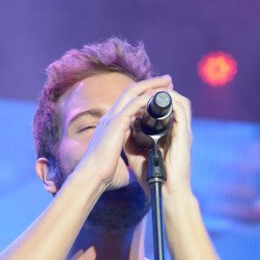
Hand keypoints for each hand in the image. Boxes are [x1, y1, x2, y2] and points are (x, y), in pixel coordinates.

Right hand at [77, 75, 172, 191]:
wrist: (92, 178)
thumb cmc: (104, 175)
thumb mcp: (118, 163)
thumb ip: (126, 160)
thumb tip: (133, 168)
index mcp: (111, 126)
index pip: (128, 103)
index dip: (143, 96)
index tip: (158, 95)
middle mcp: (110, 118)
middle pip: (131, 92)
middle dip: (150, 84)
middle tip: (167, 81)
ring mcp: (112, 118)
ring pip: (133, 92)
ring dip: (151, 86)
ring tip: (167, 83)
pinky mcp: (116, 123)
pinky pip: (134, 103)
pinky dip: (147, 98)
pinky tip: (159, 96)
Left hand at [124, 88, 193, 206]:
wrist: (167, 193)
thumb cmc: (154, 179)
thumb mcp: (138, 155)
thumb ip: (132, 141)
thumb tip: (123, 128)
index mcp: (169, 136)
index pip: (166, 110)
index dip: (155, 99)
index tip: (142, 94)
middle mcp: (178, 132)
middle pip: (175, 102)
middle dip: (162, 90)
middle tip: (152, 84)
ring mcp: (183, 133)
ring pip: (180, 101)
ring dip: (167, 92)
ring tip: (154, 88)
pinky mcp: (184, 135)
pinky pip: (181, 109)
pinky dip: (171, 100)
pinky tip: (158, 98)